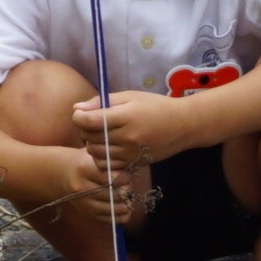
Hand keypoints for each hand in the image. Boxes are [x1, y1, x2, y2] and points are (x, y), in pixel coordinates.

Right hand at [41, 140, 156, 223]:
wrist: (64, 174)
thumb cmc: (87, 161)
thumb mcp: (97, 155)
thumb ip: (113, 162)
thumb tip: (133, 172)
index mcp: (84, 169)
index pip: (113, 178)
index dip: (126, 177)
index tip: (128, 173)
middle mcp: (81, 187)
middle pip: (115, 195)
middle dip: (127, 190)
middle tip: (129, 185)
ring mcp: (83, 203)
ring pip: (115, 209)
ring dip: (127, 203)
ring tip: (127, 195)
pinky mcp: (87, 214)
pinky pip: (112, 219)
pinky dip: (122, 214)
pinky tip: (124, 205)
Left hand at [80, 89, 197, 173]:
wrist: (183, 126)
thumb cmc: (156, 106)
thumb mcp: (130, 96)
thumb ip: (102, 102)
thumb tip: (76, 108)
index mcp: (126, 117)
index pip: (89, 121)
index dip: (78, 117)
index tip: (80, 113)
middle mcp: (127, 138)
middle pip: (89, 138)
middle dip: (84, 130)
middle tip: (93, 123)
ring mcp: (130, 153)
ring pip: (94, 153)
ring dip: (91, 144)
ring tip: (101, 135)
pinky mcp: (132, 163)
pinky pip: (105, 164)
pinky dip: (101, 157)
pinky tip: (108, 147)